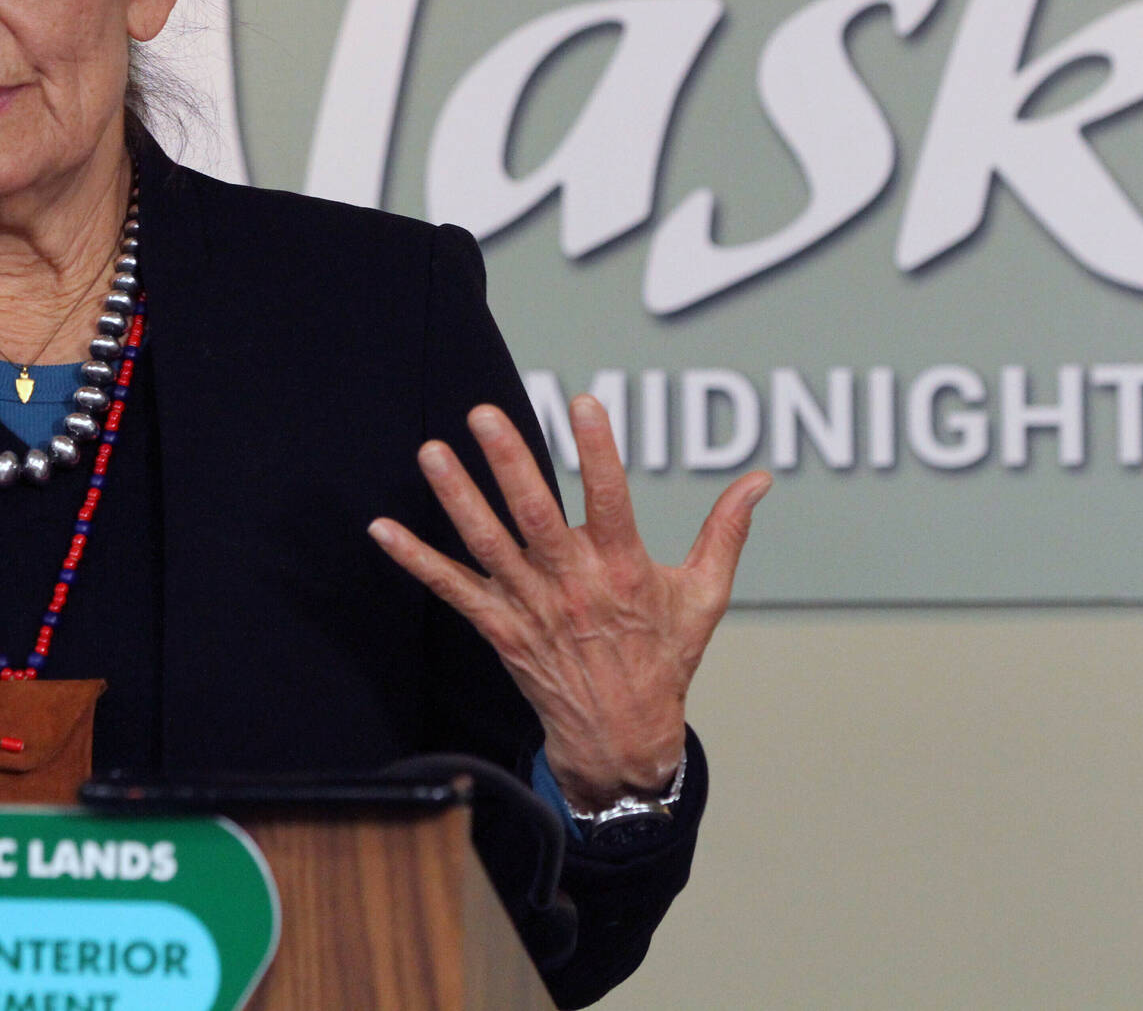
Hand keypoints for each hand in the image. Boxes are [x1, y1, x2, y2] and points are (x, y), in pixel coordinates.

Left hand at [368, 397, 767, 809]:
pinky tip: (382, 529)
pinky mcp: (499, 629)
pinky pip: (451, 590)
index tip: (583, 403)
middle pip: (535, 516)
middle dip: (509, 463)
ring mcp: (531, 608)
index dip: (598, 452)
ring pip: (487, 545)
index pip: (611, 500)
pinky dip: (415, 560)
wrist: (622, 740)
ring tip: (431, 452)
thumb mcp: (702, 596)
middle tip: (482, 414)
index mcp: (623, 570)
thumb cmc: (664, 660)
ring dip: (456, 499)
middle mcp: (572, 585)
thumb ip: (725, 531)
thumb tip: (760, 480)